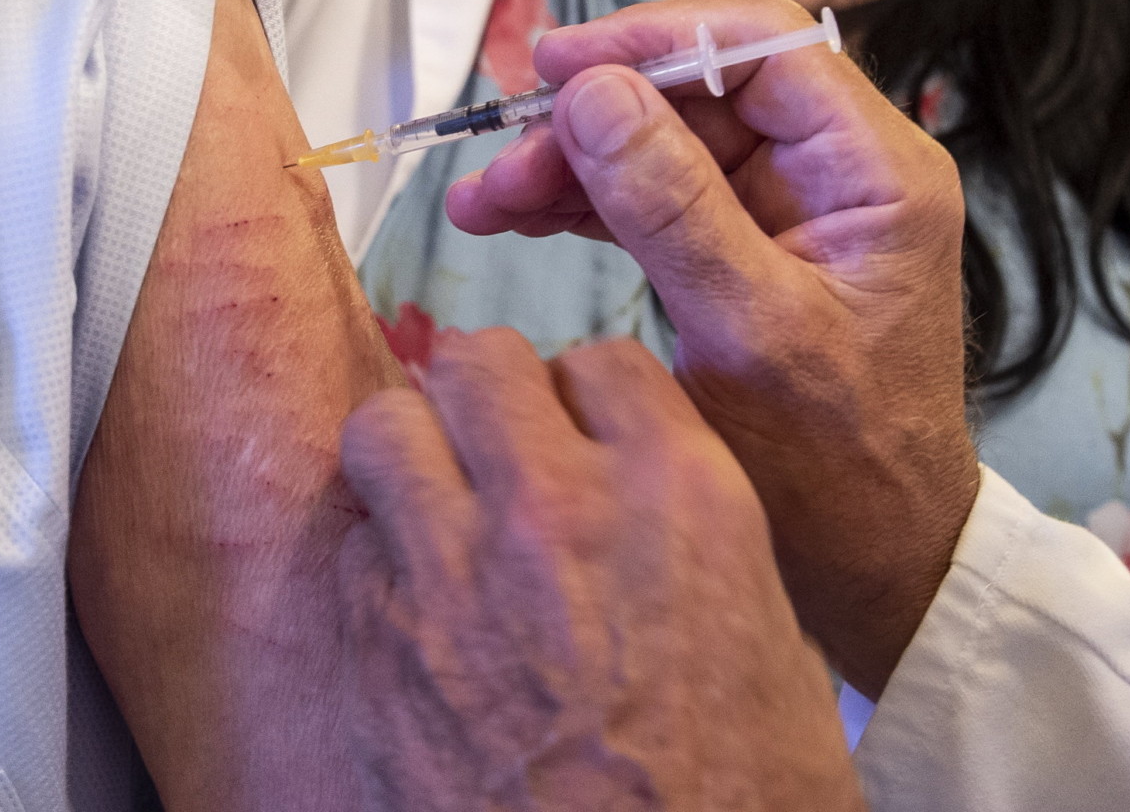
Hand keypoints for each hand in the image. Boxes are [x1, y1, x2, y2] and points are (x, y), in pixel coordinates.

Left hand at [338, 330, 862, 811]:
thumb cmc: (732, 810)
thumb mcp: (774, 656)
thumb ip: (700, 545)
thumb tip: (655, 504)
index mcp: (680, 499)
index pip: (603, 363)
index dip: (584, 399)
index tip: (576, 433)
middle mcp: (560, 509)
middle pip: (479, 363)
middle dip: (483, 402)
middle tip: (491, 454)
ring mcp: (456, 567)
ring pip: (387, 426)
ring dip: (409, 460)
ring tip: (428, 508)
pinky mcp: (379, 639)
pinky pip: (355, 546)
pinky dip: (377, 567)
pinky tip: (410, 612)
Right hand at [445, 0, 979, 696]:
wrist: (874, 567)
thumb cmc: (839, 466)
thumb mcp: (748, 331)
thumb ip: (673, 208)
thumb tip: (595, 95)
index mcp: (875, 172)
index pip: (762, 46)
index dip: (654, 40)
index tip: (558, 66)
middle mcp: (838, 173)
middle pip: (698, 92)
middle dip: (594, 117)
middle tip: (504, 158)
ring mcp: (789, 212)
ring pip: (664, 142)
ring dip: (573, 161)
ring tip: (486, 202)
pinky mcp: (745, 252)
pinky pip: (655, 196)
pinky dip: (585, 202)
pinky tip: (517, 217)